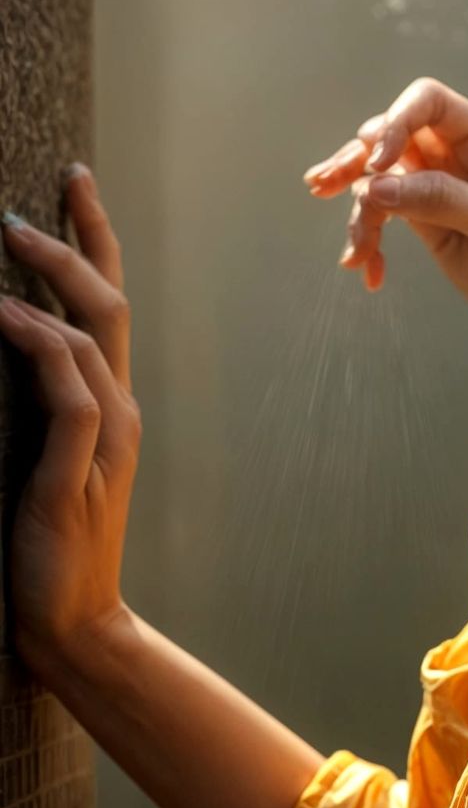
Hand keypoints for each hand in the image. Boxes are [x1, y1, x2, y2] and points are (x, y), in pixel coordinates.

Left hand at [1, 165, 138, 673]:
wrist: (72, 622)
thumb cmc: (49, 550)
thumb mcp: (44, 464)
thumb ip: (40, 408)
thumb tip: (6, 341)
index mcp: (110, 404)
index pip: (107, 307)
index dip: (95, 241)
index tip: (75, 185)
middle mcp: (117, 407)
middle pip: (111, 302)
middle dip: (82, 239)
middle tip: (49, 190)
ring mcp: (104, 435)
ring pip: (92, 333)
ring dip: (51, 278)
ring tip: (12, 238)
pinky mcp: (76, 465)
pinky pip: (67, 387)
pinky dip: (39, 342)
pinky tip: (7, 315)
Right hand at [301, 75, 467, 370]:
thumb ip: (442, 200)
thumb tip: (374, 184)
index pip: (429, 102)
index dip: (395, 121)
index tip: (378, 162)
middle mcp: (464, 157)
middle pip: (394, 136)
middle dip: (357, 160)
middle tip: (323, 187)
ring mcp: (445, 190)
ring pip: (382, 178)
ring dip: (357, 208)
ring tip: (353, 254)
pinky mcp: (432, 224)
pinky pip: (385, 215)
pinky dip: (369, 236)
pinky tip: (366, 268)